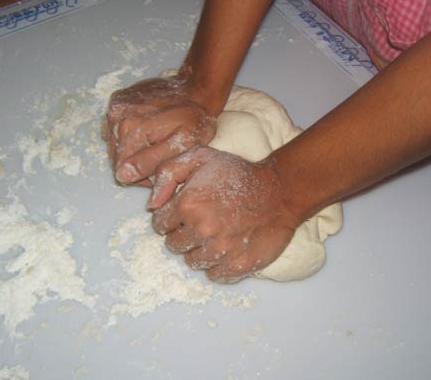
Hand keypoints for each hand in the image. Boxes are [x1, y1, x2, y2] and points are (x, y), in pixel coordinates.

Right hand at [103, 75, 216, 184]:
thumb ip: (151, 161)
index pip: (121, 170)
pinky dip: (128, 134)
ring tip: (155, 143)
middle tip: (160, 157)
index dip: (141, 176)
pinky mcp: (118, 100)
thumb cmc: (194, 119)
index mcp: (130, 128)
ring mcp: (116, 106)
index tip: (159, 170)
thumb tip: (123, 175)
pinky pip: (115, 128)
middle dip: (136, 163)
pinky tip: (147, 131)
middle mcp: (117, 115)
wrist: (196, 90)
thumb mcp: (180, 145)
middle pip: (116, 157)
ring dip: (132, 148)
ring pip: (115, 143)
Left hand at [148, 147, 299, 282]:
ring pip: (192, 261)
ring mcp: (220, 251)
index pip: (160, 224)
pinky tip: (227, 247)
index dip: (171, 217)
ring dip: (200, 249)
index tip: (186, 212)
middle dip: (184, 233)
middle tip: (203, 221)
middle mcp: (201, 231)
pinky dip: (217, 264)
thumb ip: (167, 173)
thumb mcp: (201, 156)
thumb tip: (151, 204)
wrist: (280, 192)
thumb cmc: (239, 173)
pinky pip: (213, 274)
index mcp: (187, 205)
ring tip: (217, 233)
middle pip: (174, 245)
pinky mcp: (237, 266)